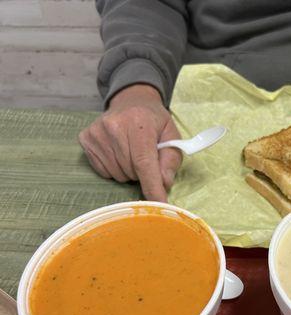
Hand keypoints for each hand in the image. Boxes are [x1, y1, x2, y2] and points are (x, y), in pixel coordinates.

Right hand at [79, 84, 181, 200]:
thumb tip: (163, 183)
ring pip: (117, 174)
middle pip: (131, 171)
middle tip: (146, 156)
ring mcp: (96, 133)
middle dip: (143, 173)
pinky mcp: (85, 139)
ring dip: (129, 172)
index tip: (159, 204)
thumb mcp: (171, 136)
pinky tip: (118, 152)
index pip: (144, 162)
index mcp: (139, 123)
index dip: (152, 186)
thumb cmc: (154, 122)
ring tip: (132, 152)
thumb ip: (170, 160)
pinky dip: (115, 169)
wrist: (131, 101)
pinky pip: (104, 172)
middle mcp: (114, 126)